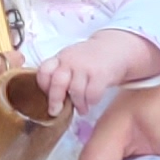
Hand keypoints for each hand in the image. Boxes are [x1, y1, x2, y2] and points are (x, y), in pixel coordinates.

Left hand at [35, 27, 159, 120]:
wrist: (116, 48)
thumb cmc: (90, 60)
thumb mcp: (71, 61)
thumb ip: (60, 76)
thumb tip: (52, 101)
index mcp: (60, 58)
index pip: (44, 71)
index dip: (43, 85)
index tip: (47, 95)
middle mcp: (71, 60)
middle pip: (58, 83)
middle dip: (55, 100)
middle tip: (56, 111)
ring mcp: (86, 66)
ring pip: (76, 91)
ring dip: (78, 104)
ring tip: (81, 109)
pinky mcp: (101, 73)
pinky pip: (92, 94)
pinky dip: (91, 101)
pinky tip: (92, 102)